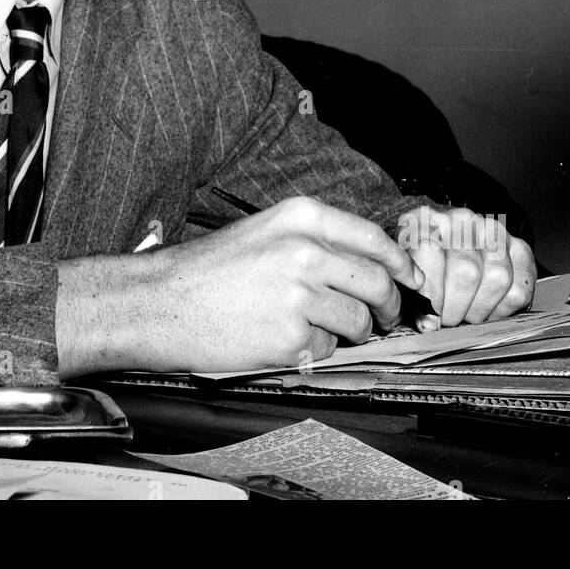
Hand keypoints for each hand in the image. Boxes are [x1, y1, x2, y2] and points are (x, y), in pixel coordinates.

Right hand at [57, 197, 424, 376]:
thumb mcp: (263, 232)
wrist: (158, 302)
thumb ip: (314, 240)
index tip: (411, 280)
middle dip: (388, 306)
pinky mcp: (289, 335)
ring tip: (314, 328)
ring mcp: (299, 294)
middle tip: (384, 318)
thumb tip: (370, 264)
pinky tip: (281, 339)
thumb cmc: (207, 270)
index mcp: (300, 216)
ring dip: (348, 333)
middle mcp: (305, 250)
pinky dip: (313, 352)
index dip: (401, 264)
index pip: (374, 238)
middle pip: (377, 283)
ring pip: (358, 322)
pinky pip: (326, 351)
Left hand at [396, 205, 534, 329]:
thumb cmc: (421, 269)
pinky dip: (502, 310)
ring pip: (498, 278)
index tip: (430, 316)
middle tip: (448, 318)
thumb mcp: (406, 278)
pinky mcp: (519, 249)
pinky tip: (486, 309)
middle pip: (467, 270)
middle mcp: (461, 219)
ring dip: (480, 309)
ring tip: (465, 314)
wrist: (446, 250)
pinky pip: (519, 288)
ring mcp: (493, 230)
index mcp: (424, 220)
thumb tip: (429, 325)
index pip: (429, 250)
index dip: (431, 293)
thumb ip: (412, 301)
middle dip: (457, 307)